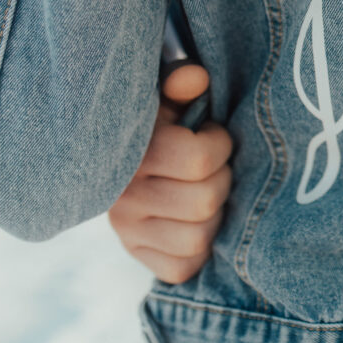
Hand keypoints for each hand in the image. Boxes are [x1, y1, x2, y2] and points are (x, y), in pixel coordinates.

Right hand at [108, 65, 232, 283]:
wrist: (129, 154)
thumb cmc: (165, 120)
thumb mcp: (168, 96)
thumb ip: (181, 83)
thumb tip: (196, 77)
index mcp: (132, 150)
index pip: (200, 159)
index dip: (218, 146)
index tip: (210, 136)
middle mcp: (121, 194)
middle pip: (205, 200)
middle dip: (220, 180)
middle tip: (211, 169)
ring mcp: (125, 230)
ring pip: (197, 236)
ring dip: (213, 216)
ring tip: (202, 193)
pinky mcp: (136, 255)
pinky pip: (182, 266)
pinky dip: (197, 249)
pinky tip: (192, 221)